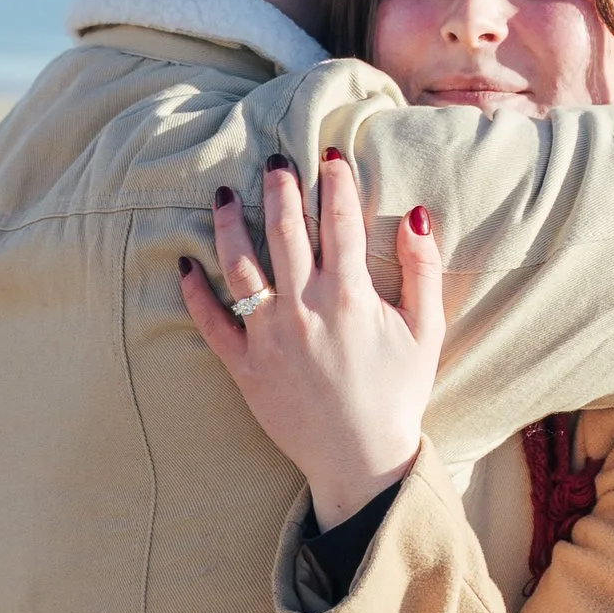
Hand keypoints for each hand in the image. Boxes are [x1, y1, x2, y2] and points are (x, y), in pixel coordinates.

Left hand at [183, 151, 443, 529]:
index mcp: (351, 296)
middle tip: (274, 159)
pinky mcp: (244, 365)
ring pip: (240, 265)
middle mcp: (304, 308)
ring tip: (226, 194)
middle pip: (286, 231)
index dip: (335, 182)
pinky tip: (186, 263)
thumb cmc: (398, 393)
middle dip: (280, 188)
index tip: (329, 154)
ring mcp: (268, 336)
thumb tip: (416, 216)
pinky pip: (211, 322)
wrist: (361, 459)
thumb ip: (423, 270)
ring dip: (232, 224)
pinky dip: (195, 291)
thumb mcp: (427, 331)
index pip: (340, 221)